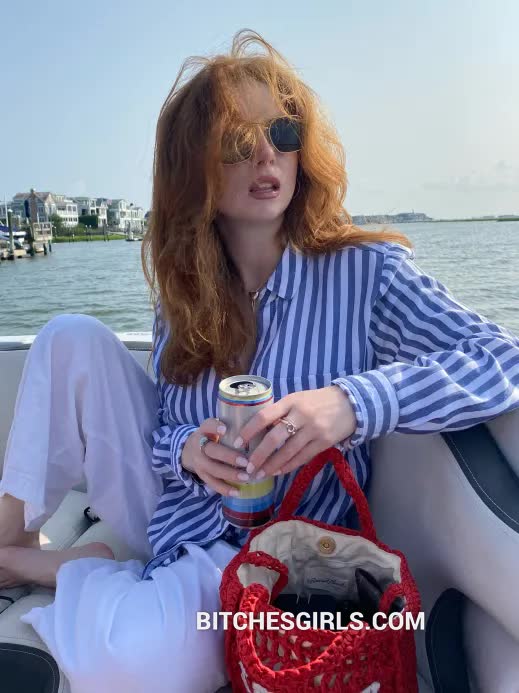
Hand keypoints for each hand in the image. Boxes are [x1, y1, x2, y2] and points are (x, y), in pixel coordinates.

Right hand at [181, 418, 251, 495]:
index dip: (215, 427)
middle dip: (229, 457)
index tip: (225, 429)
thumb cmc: (213, 436)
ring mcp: (199, 462)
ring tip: (246, 478)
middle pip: (212, 450)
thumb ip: (232, 426)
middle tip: (245, 462)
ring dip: (230, 474)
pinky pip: (212, 483)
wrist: (191, 449)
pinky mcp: (201, 475)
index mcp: (205, 430)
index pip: (208, 425)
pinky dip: (225, 489)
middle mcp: (199, 445)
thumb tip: (261, 427)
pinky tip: (237, 492)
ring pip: (213, 469)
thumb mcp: (217, 427)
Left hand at [234, 386, 355, 477]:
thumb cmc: (317, 401)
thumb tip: (258, 428)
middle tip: (248, 466)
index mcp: (291, 402)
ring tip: (259, 473)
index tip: (237, 442)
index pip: (264, 417)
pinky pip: (302, 458)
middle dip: (259, 454)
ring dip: (272, 465)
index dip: (249, 431)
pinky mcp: (324, 443)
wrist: (351, 404)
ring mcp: (314, 431)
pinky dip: (288, 466)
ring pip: (288, 452)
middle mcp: (301, 416)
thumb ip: (280, 411)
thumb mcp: (297, 399)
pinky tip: (277, 471)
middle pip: (275, 438)